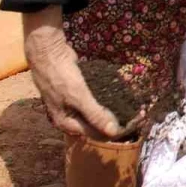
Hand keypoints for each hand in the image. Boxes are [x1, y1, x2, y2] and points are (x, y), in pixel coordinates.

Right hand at [23, 6, 126, 138]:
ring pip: (96, 112)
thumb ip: (95, 115)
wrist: (47, 52)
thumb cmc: (61, 76)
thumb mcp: (79, 97)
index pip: (96, 134)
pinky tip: (119, 97)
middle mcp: (70, 117)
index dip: (115, 130)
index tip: (136, 122)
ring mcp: (73, 105)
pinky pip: (95, 100)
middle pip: (96, 124)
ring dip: (113, 110)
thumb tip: (113, 132)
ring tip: (132, 107)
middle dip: (116, 120)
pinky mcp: (77, 92)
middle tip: (138, 114)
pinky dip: (106, 100)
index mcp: (67, 123)